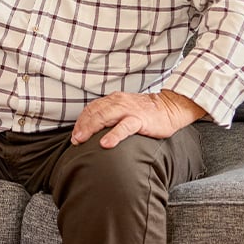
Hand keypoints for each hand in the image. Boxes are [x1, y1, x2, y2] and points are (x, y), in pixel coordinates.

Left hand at [71, 90, 204, 148]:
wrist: (169, 107)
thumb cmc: (145, 112)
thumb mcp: (124, 109)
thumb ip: (111, 115)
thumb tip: (95, 130)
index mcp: (113, 100)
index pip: (91, 109)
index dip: (81, 121)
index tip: (75, 134)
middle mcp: (118, 102)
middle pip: (94, 112)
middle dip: (82, 126)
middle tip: (74, 139)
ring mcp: (128, 110)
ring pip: (104, 117)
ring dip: (90, 128)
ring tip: (81, 140)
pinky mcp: (140, 120)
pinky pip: (124, 127)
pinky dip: (114, 135)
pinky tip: (105, 144)